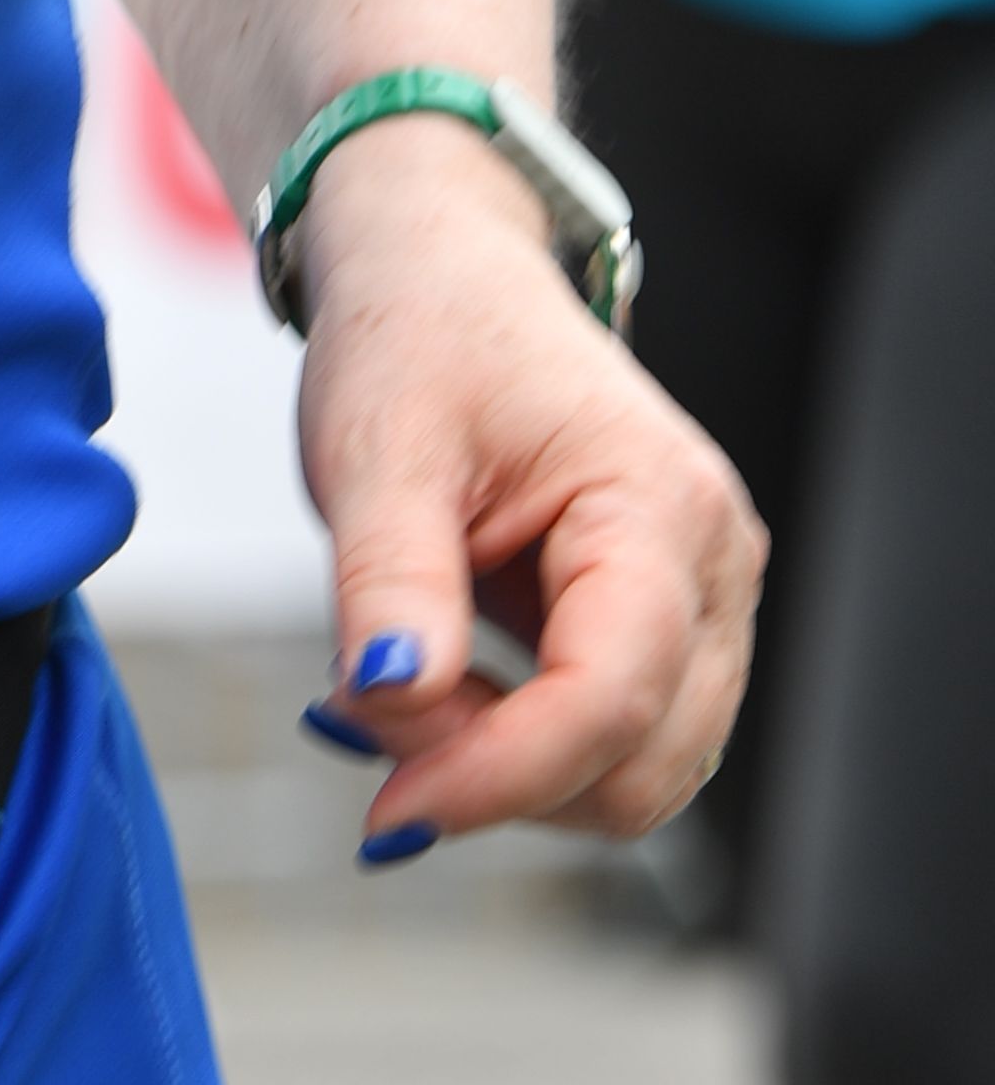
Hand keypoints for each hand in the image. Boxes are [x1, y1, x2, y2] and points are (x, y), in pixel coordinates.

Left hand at [290, 130, 762, 851]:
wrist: (444, 276)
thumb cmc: (417, 339)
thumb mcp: (377, 449)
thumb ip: (388, 581)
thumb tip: (389, 699)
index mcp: (661, 505)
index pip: (609, 700)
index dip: (496, 775)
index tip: (383, 808)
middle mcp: (714, 566)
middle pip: (639, 766)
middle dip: (498, 776)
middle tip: (369, 708)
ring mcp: (705, 605)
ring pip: (636, 777)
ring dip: (509, 771)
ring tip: (402, 675)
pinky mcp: (668, 631)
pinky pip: (614, 744)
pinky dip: (522, 750)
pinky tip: (439, 686)